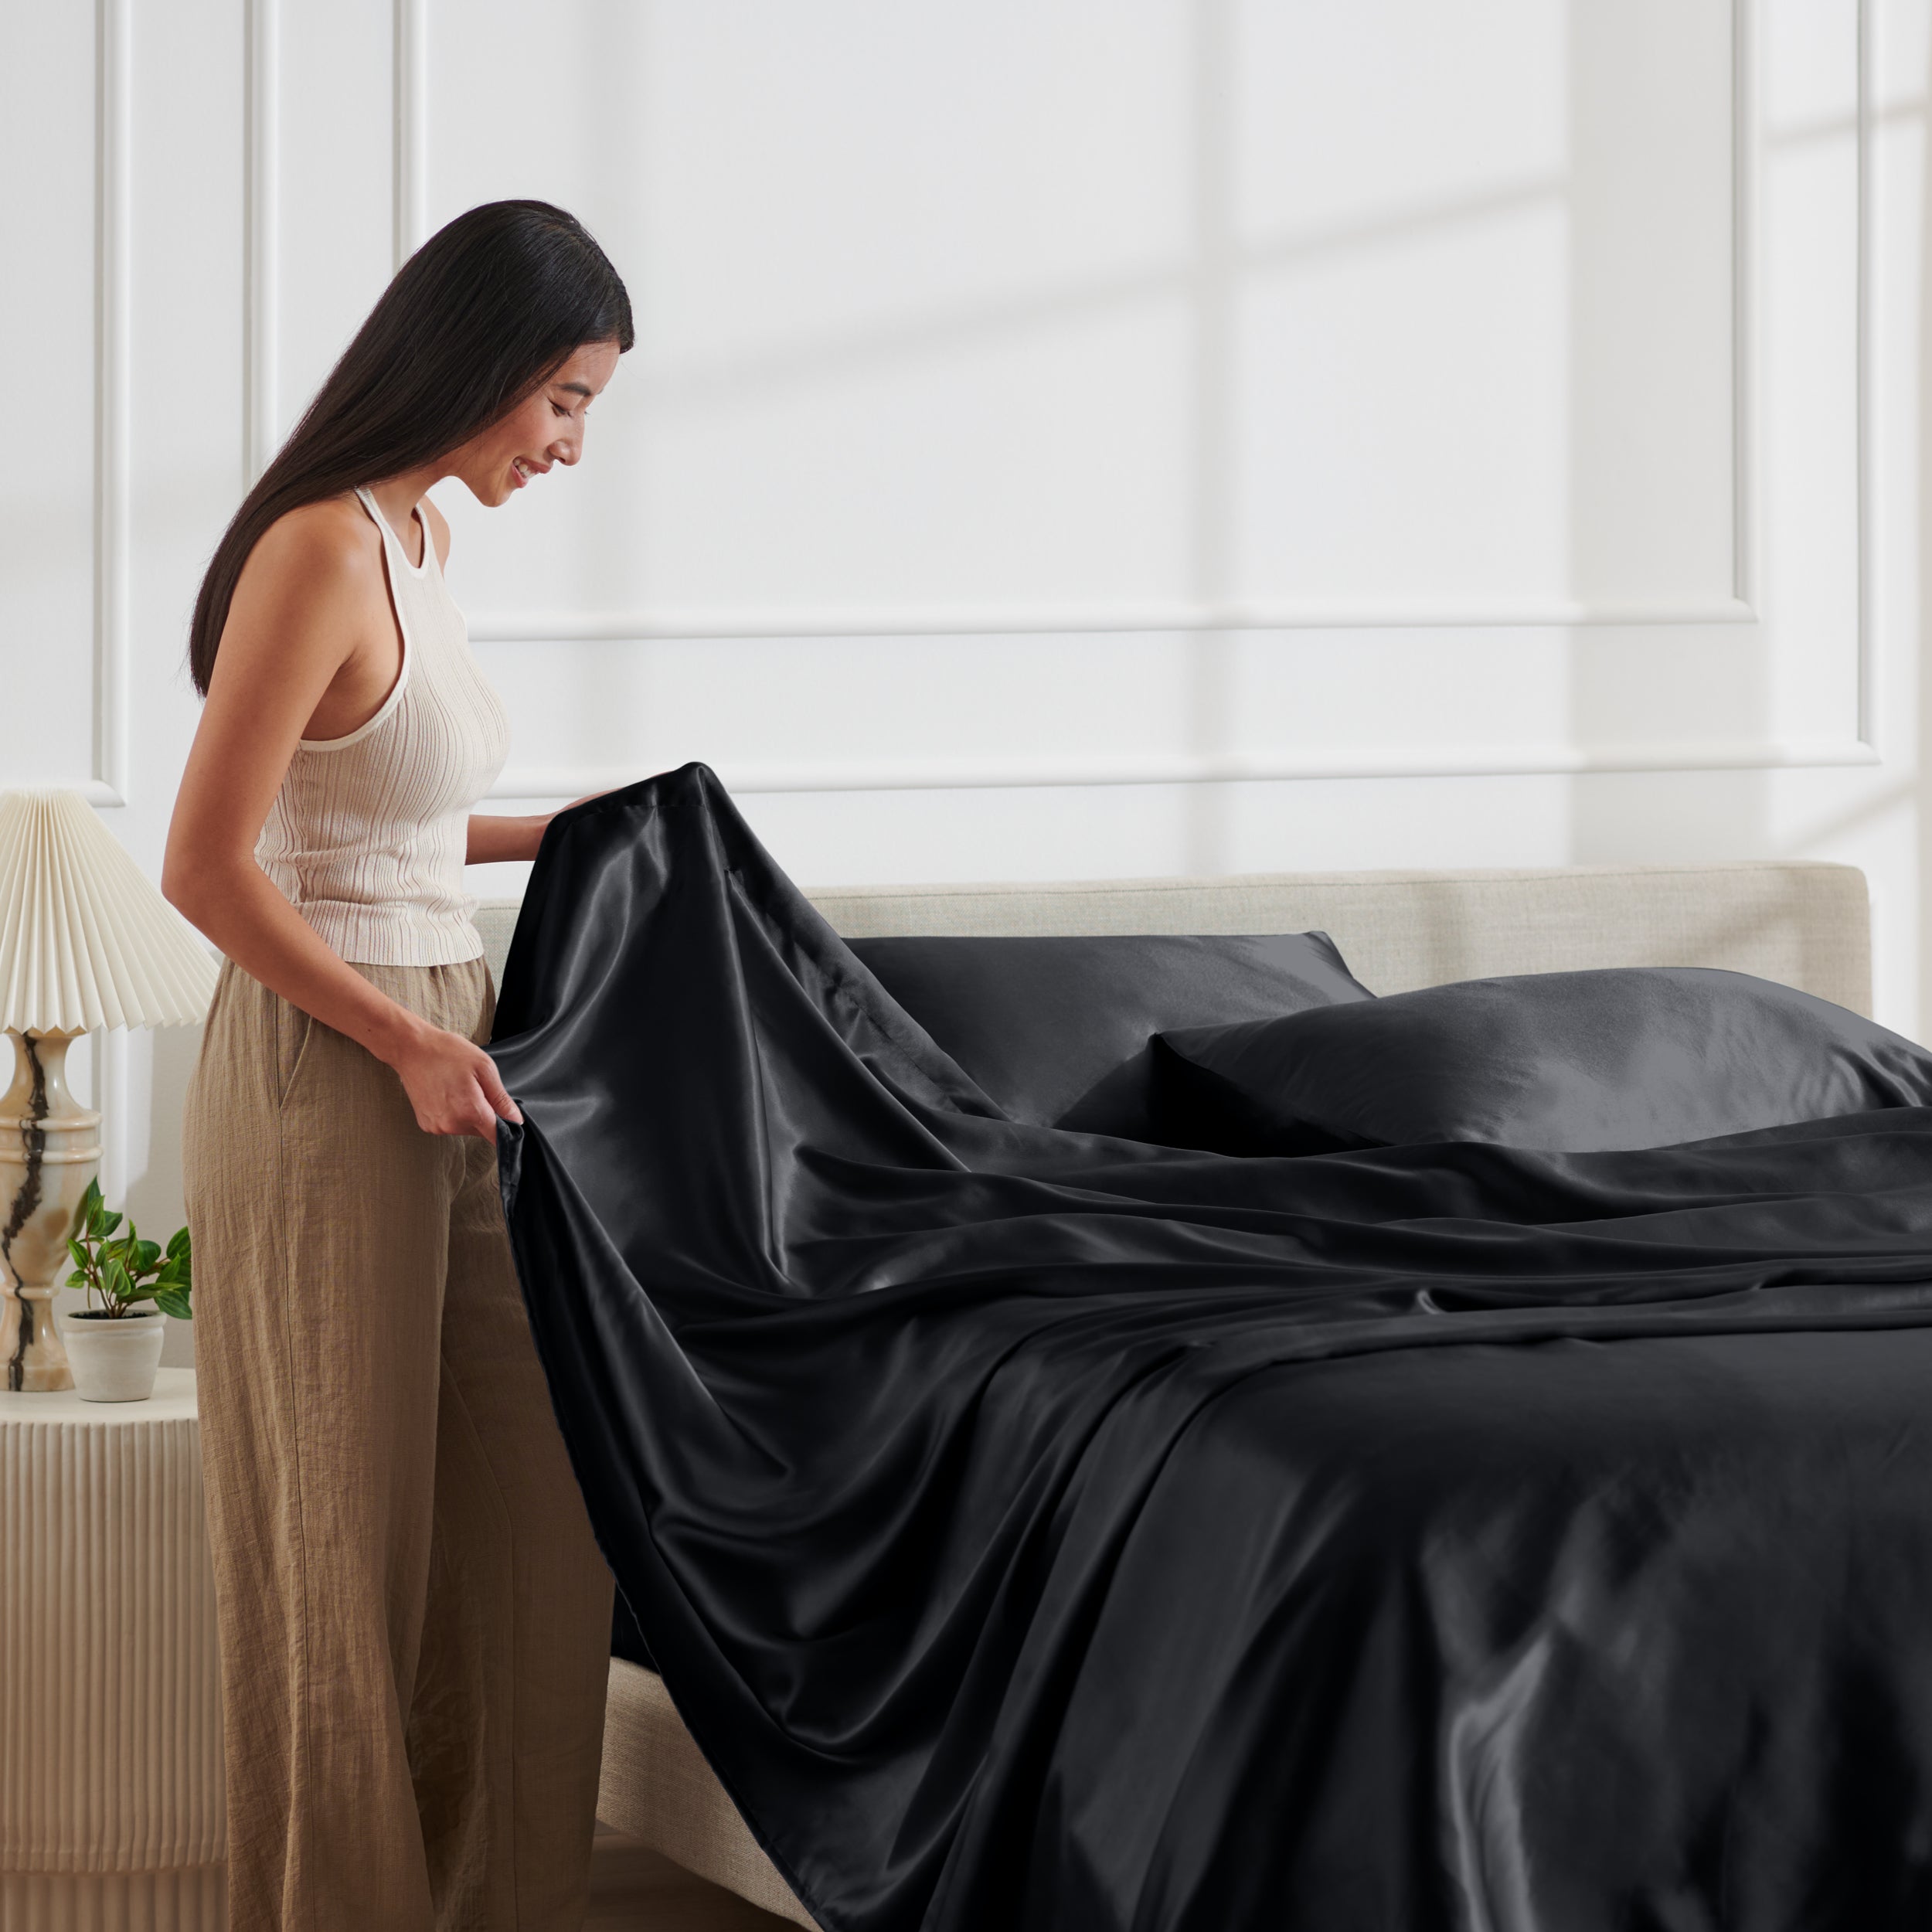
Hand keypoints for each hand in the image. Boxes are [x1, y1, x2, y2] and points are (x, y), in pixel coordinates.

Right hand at [389, 1023, 523, 1140]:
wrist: (412, 1049)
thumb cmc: (447, 1053)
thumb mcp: (484, 1068)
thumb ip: (501, 1099)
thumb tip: (516, 1120)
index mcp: (469, 1111)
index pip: (497, 1136)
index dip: (507, 1128)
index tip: (507, 1116)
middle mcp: (451, 1124)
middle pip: (482, 1131)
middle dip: (486, 1115)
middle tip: (477, 1089)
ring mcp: (437, 1126)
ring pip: (466, 1128)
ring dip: (470, 1114)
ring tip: (459, 1089)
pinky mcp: (426, 1125)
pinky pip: (450, 1125)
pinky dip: (454, 1114)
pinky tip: (447, 1095)